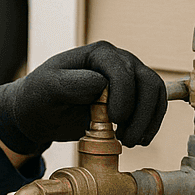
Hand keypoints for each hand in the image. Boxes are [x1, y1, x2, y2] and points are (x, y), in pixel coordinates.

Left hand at [0, 41, 166, 153]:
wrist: (40, 112)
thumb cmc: (40, 97)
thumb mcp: (48, 89)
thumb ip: (72, 83)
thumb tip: (101, 83)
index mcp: (98, 54)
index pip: (123, 71)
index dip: (123, 96)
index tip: (114, 120)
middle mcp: (118, 60)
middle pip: (147, 82)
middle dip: (140, 113)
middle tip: (126, 138)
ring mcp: (128, 77)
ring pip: (155, 94)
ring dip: (148, 120)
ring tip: (131, 141)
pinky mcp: (132, 95)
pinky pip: (154, 106)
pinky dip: (150, 124)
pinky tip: (138, 139)